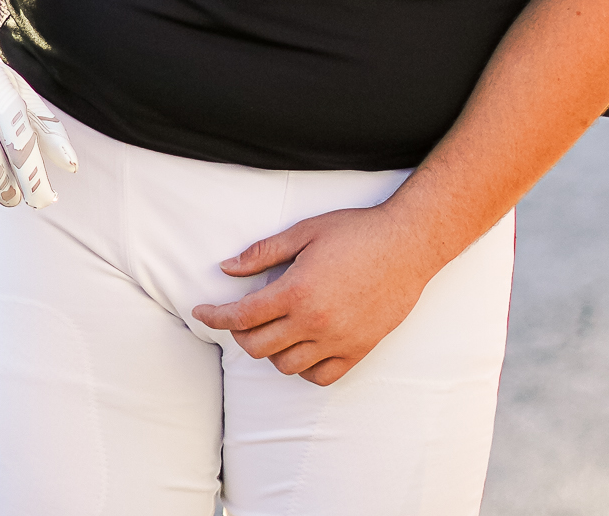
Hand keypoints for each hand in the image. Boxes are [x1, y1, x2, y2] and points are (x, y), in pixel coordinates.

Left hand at [191, 204, 433, 384]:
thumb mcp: (305, 232)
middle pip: (257, 346)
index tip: (201, 312)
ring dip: (270, 350)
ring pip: (285, 366)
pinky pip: (319, 376)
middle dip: (239, 333)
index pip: (241, 316)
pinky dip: (303, 367)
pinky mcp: (357, 351)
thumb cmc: (357, 232)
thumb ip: (263, 253)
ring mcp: (336, 341)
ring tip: (274, 328)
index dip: (215, 316)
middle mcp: (313, 322)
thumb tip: (227, 267)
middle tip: (241, 316)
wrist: (408, 244)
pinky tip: (302, 347)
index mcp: (296, 291)